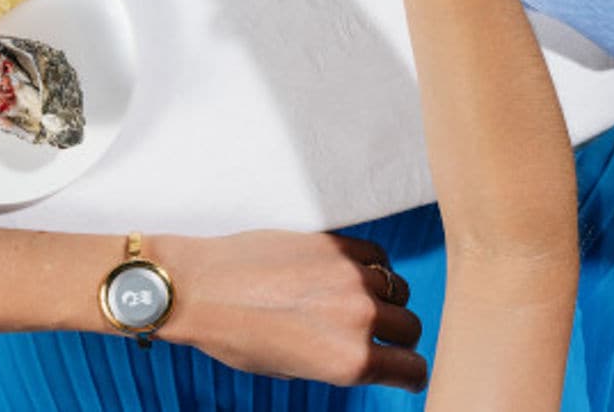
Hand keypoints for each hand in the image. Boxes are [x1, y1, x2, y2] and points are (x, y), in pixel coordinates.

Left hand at [157, 230, 426, 391]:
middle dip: (396, 334)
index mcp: (351, 361)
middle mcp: (359, 318)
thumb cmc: (236, 335)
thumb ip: (338, 361)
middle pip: (410, 326)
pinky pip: (376, 254)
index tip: (394, 366)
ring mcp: (348, 275)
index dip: (404, 371)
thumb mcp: (294, 368)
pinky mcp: (332, 243)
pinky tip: (348, 272)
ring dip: (384, 297)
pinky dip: (370, 265)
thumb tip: (364, 349)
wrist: (200, 286)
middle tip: (372, 332)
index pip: (413, 370)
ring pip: (397, 288)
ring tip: (354, 299)